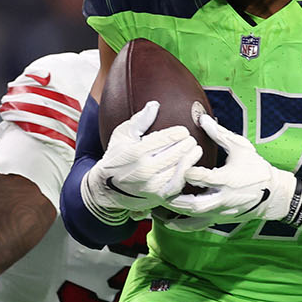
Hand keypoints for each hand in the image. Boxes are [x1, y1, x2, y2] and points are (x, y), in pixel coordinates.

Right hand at [83, 100, 203, 220]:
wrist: (106, 188)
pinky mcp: (157, 196)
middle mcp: (144, 169)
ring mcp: (152, 185)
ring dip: (190, 159)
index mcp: (135, 152)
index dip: (178, 133)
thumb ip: (139, 120)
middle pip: (174, 154)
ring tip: (196, 150)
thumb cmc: (116, 157)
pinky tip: (190, 166)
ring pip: (178, 169)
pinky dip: (185, 174)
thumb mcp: (122, 135)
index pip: (164, 139)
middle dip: (186, 145)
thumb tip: (155, 104)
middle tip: (191, 139)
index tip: (183, 131)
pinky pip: (177, 184)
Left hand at [161, 113, 296, 228]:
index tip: (174, 162)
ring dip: (175, 209)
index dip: (188, 171)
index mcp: (229, 179)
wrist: (273, 195)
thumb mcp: (241, 148)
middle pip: (195, 203)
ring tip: (159, 200)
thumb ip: (220, 134)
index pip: (205, 178)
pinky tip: (168, 221)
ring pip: (194, 215)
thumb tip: (202, 118)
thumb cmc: (256, 168)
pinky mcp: (220, 219)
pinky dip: (182, 225)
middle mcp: (224, 198)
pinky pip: (198, 225)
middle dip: (176, 196)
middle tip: (160, 187)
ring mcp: (221, 211)